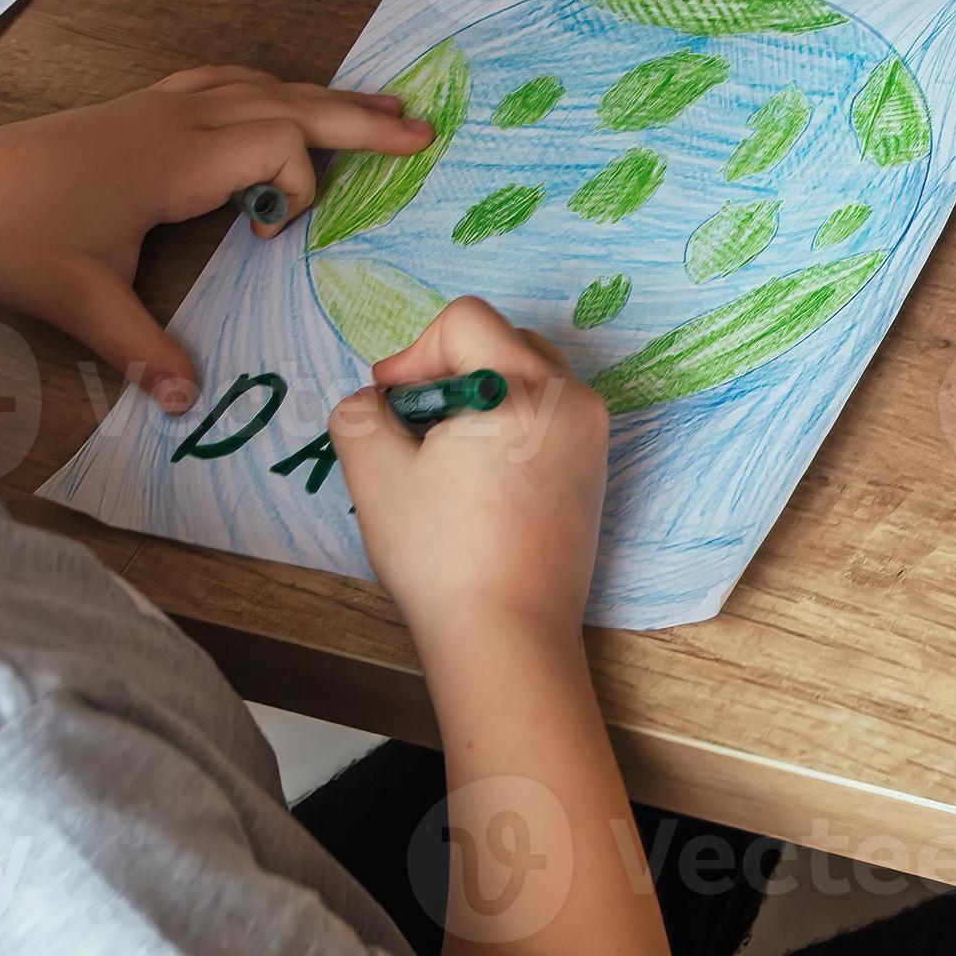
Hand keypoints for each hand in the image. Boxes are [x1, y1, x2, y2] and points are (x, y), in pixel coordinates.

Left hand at [0, 65, 431, 411]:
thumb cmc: (14, 236)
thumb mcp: (77, 300)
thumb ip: (140, 346)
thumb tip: (188, 399)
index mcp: (177, 158)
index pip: (278, 144)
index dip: (300, 185)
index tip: (273, 233)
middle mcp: (179, 120)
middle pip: (290, 101)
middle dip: (359, 116)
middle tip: (423, 129)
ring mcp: (160, 106)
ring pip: (262, 84)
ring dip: (322, 97)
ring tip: (378, 105)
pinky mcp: (142, 107)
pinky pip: (227, 82)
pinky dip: (270, 88)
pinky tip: (280, 98)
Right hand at [330, 297, 608, 648]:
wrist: (509, 634)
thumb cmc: (444, 557)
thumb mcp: (375, 476)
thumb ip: (360, 414)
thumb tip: (374, 400)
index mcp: (524, 387)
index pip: (465, 321)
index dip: (414, 353)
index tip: (391, 403)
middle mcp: (572, 399)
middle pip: (502, 340)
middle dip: (448, 370)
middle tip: (413, 427)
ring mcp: (592, 434)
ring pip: (527, 376)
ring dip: (479, 395)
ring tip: (445, 455)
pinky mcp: (595, 467)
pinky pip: (548, 415)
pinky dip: (509, 424)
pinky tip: (478, 478)